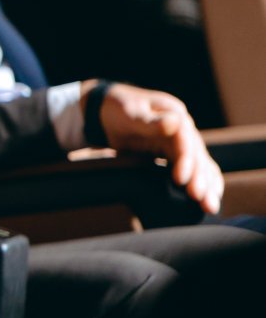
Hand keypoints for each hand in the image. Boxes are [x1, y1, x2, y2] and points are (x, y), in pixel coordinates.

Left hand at [96, 81, 222, 213]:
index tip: (181, 180)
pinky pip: (194, 169)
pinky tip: (210, 199)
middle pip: (197, 155)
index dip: (186, 161)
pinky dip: (204, 183)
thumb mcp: (129, 113)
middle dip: (200, 179)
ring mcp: (182, 142)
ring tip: (210, 207)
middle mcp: (184, 129)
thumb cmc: (117, 110)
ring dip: (208, 186)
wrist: (106, 113)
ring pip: (200, 165)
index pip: (186, 140)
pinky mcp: (177, 154)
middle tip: (201, 200)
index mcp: (175, 114)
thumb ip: (148, 121)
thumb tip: (174, 123)